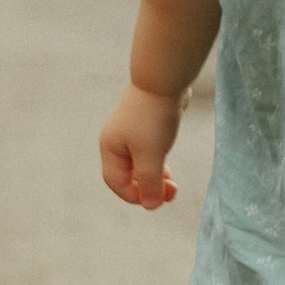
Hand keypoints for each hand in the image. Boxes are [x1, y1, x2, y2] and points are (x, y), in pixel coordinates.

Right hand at [99, 83, 183, 208]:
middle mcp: (118, 141)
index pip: (117, 183)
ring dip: (156, 177)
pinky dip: (160, 163)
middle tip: (172, 194)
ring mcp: (132, 131)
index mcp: (111, 148)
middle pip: (128, 175)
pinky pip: (150, 151)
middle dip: (149, 188)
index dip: (135, 196)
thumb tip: (151, 206)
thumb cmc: (153, 117)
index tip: (157, 200)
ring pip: (141, 164)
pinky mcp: (148, 124)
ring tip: (174, 186)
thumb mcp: (151, 155)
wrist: (165, 78)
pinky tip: (170, 166)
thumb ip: (149, 183)